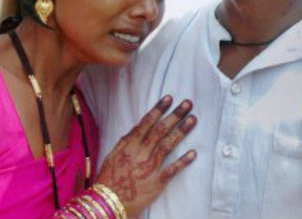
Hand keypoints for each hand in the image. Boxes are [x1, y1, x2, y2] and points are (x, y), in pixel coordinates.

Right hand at [96, 95, 196, 217]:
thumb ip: (126, 141)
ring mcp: (150, 167)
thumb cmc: (109, 179)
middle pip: (161, 130)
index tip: (169, 98)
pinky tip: (194, 153)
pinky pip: (172, 170)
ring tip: (193, 119)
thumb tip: (138, 127)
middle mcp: (141, 154)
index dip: (159, 109)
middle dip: (175, 115)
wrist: (107, 204)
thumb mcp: (112, 156)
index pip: (146, 123)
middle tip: (188, 104)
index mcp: (129, 146)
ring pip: (168, 145)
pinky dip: (183, 161)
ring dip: (182, 131)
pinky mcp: (157, 182)